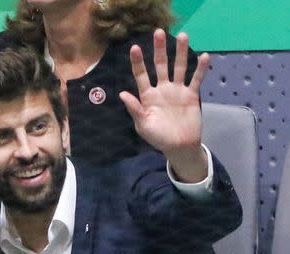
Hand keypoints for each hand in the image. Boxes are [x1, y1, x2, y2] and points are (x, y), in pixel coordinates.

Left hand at [120, 29, 209, 181]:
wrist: (179, 146)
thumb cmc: (158, 137)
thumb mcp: (143, 124)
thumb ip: (134, 108)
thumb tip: (122, 93)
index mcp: (147, 96)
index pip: (141, 75)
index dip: (138, 62)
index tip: (134, 48)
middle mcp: (162, 89)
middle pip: (160, 65)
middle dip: (159, 49)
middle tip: (159, 32)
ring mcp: (177, 90)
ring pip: (179, 67)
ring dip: (181, 52)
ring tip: (183, 36)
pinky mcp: (191, 95)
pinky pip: (196, 79)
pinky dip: (200, 69)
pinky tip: (204, 56)